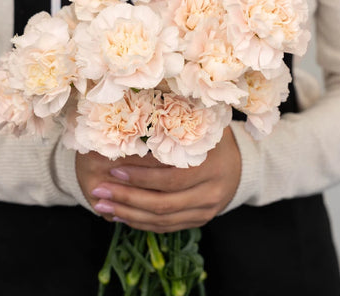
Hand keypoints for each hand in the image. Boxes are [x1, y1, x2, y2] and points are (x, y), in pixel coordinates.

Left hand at [76, 127, 240, 232]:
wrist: (241, 164)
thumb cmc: (212, 137)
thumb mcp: (201, 125)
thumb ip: (175, 122)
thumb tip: (134, 110)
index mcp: (211, 167)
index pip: (170, 178)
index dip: (140, 177)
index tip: (113, 168)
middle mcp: (210, 193)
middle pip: (163, 203)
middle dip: (127, 199)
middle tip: (98, 192)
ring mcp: (206, 211)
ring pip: (162, 220)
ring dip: (128, 214)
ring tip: (101, 205)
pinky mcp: (199, 220)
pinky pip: (167, 227)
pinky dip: (141, 223)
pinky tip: (120, 215)